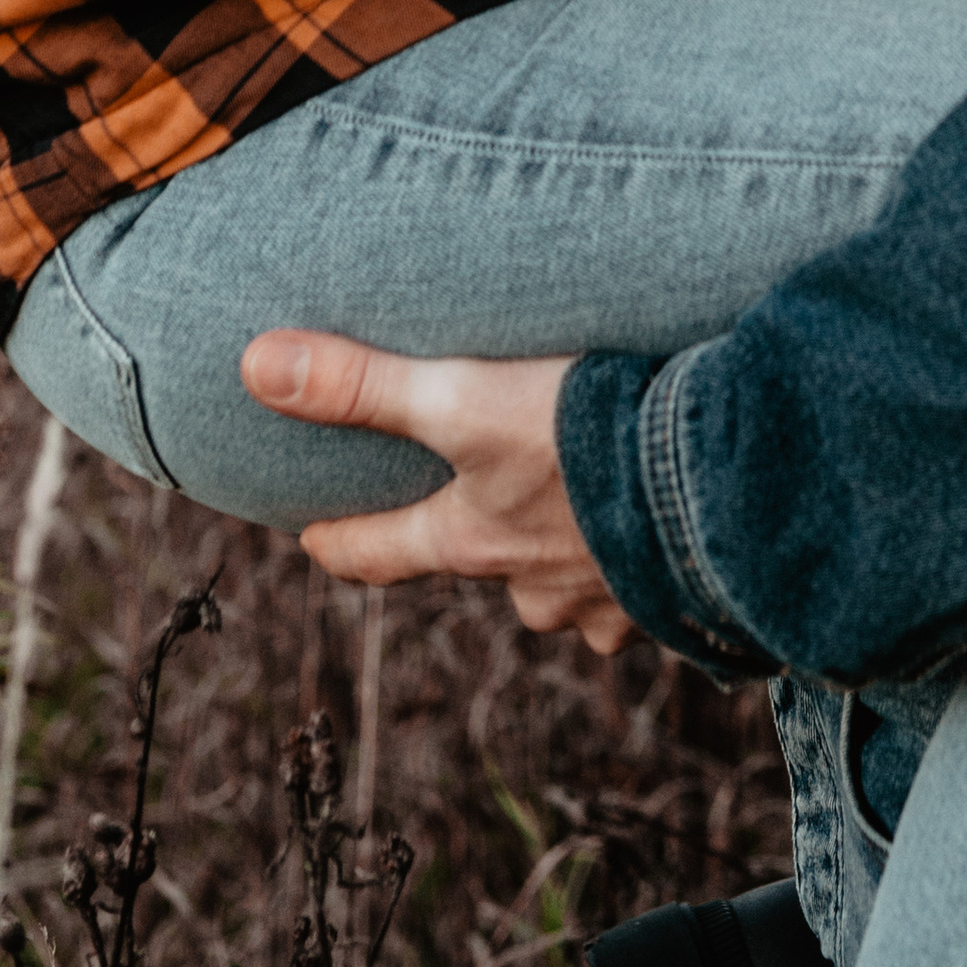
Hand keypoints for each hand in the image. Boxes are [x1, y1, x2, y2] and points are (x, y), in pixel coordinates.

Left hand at [239, 333, 634, 654]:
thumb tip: (254, 366)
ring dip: (562, 556)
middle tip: (478, 507)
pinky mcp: (671, 600)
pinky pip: (643, 595)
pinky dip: (640, 569)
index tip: (314, 542)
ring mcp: (603, 600)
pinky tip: (664, 539)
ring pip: (564, 587)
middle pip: (482, 569)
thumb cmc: (580, 441)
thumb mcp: (464, 400)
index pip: (383, 552)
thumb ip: (365, 383)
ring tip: (579, 512)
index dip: (344, 544)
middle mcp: (529, 583)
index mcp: (472, 539)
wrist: (712, 484)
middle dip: (477, 542)